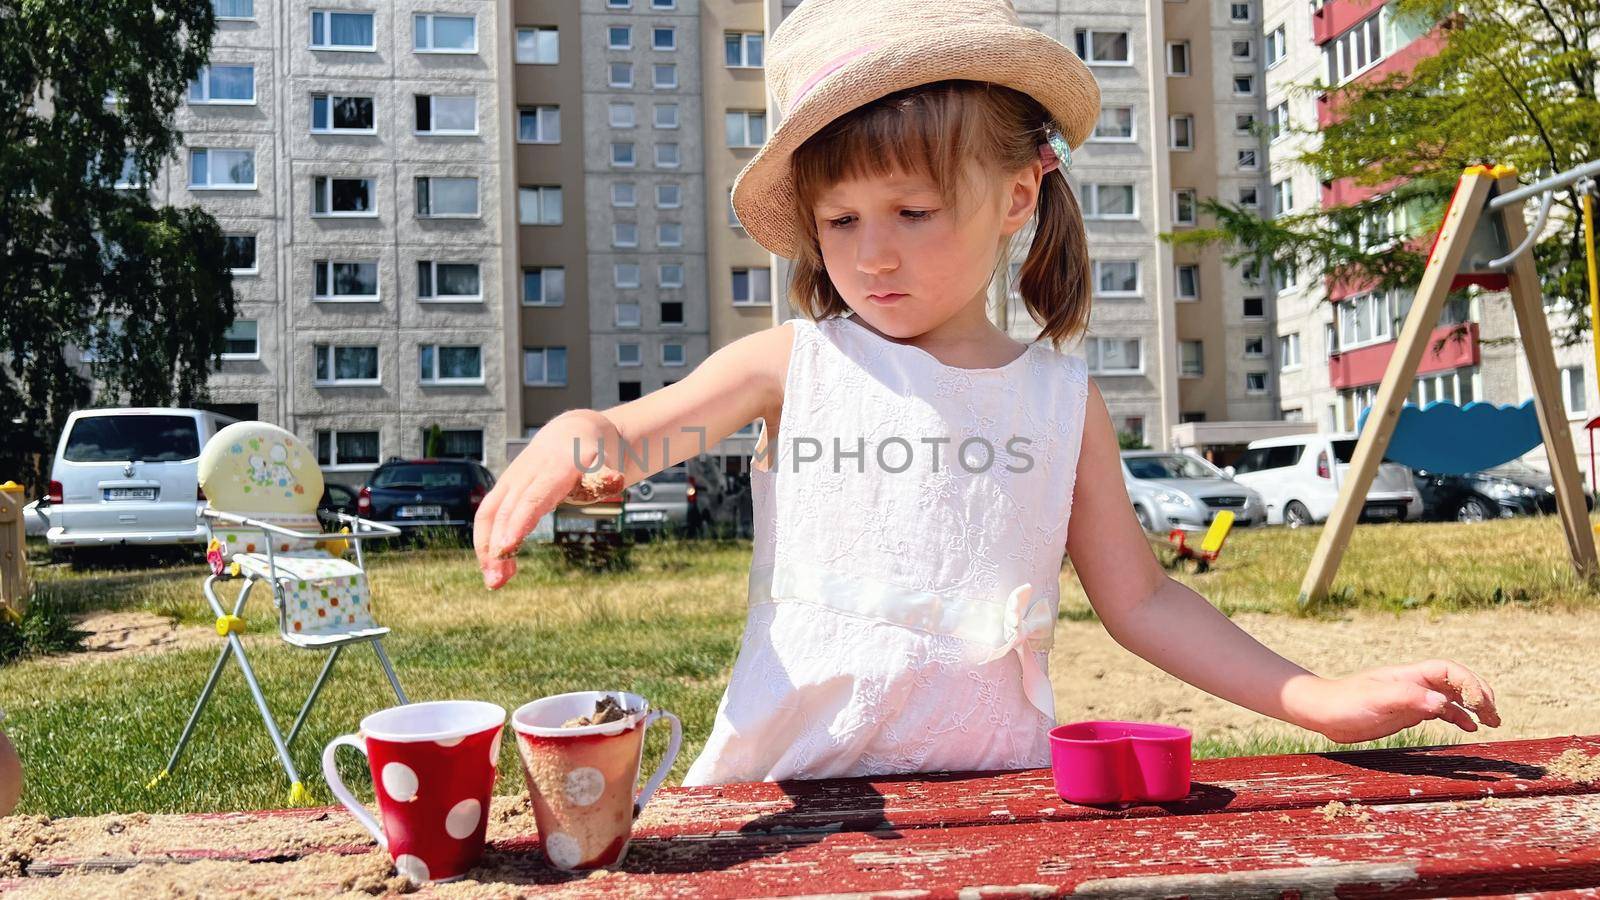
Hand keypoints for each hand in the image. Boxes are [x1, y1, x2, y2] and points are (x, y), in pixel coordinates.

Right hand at [473, 416, 625, 588]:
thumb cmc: (592, 452)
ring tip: (495, 582)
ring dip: (486, 548)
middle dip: (496, 546)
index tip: (506, 548)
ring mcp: (512, 479)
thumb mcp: (605, 461)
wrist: (573, 432)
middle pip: (505, 511)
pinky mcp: (504, 488)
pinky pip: (489, 515)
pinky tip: (498, 568)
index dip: (518, 523)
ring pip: (489, 513)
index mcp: (554, 467)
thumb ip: (605, 475)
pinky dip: (488, 542)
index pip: (532, 498)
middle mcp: (526, 473)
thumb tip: (616, 480)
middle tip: (497, 581)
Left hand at [1293, 659, 1500, 744]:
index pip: (1449, 671)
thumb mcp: (1377, 701)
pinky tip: (1468, 727)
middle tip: (1494, 715)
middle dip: (1478, 694)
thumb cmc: (1345, 704)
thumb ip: (1408, 699)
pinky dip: (1457, 716)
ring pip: (1451, 697)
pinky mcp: (1406, 712)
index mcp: (1409, 675)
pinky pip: (1439, 711)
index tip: (1481, 705)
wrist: (1322, 712)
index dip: (1470, 683)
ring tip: (1492, 722)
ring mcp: (1411, 697)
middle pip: (1456, 682)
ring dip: (1472, 706)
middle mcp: (1414, 683)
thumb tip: (1442, 704)